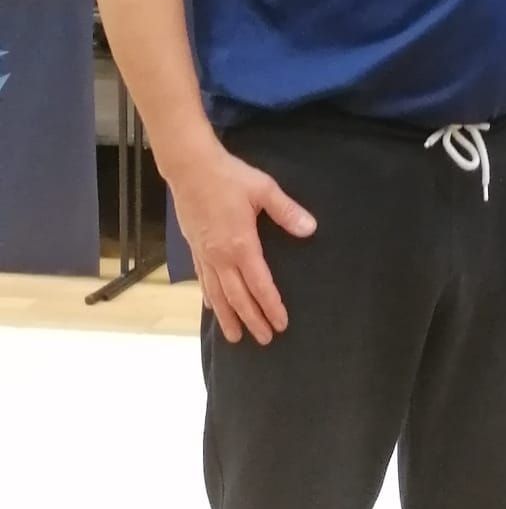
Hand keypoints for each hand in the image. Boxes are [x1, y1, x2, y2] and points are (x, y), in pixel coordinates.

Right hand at [168, 142, 315, 345]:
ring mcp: (204, 255)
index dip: (271, 306)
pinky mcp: (194, 248)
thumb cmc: (230, 177)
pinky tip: (212, 306)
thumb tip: (310, 229)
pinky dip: (209, 298)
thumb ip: (287, 211)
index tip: (281, 324)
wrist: (190, 168)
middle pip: (238, 298)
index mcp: (241, 245)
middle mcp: (221, 257)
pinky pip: (202, 280)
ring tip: (235, 337)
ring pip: (217, 295)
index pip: (260, 285)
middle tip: (264, 339)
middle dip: (252, 320)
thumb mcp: (264, 190)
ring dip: (228, 317)